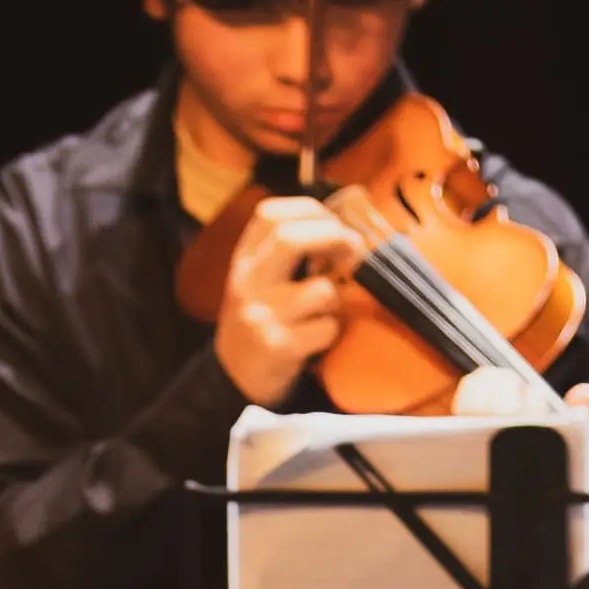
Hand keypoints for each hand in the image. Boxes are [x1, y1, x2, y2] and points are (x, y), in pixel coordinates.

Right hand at [213, 193, 358, 404]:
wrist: (233, 379)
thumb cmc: (257, 323)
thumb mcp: (257, 282)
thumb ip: (284, 255)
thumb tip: (338, 225)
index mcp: (243, 262)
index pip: (269, 215)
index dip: (309, 209)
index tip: (333, 219)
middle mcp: (248, 283)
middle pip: (290, 239)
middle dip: (332, 235)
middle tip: (354, 244)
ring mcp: (262, 316)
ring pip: (321, 289)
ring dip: (336, 298)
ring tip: (327, 310)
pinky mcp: (279, 347)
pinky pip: (327, 327)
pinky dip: (333, 331)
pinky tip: (319, 338)